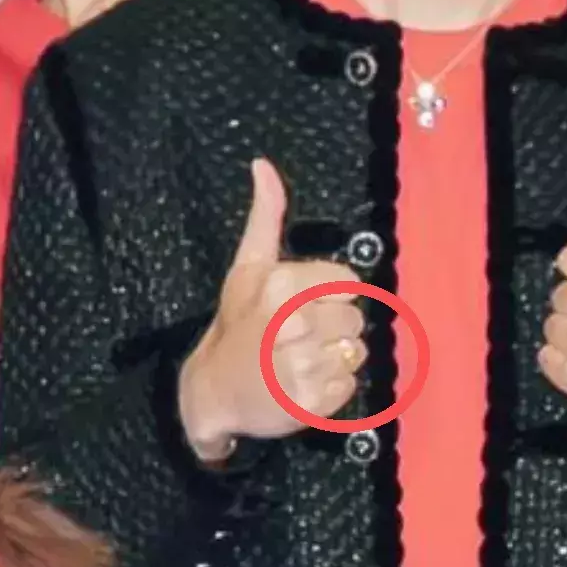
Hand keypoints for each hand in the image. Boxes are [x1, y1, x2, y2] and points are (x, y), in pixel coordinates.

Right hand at [178, 159, 365, 460]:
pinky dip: (332, 390)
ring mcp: (301, 365)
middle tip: (300, 337)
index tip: (304, 305)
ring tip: (301, 361)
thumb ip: (265, 215)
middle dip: (334, 327)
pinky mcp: (309, 403)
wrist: (211, 391)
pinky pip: (349, 386)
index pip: (349, 282)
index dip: (332, 294)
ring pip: (356, 352)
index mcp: (282, 284)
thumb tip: (262, 163)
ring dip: (335, 359)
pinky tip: (303, 385)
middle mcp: (293, 322)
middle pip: (356, 318)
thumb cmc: (237, 322)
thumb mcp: (247, 266)